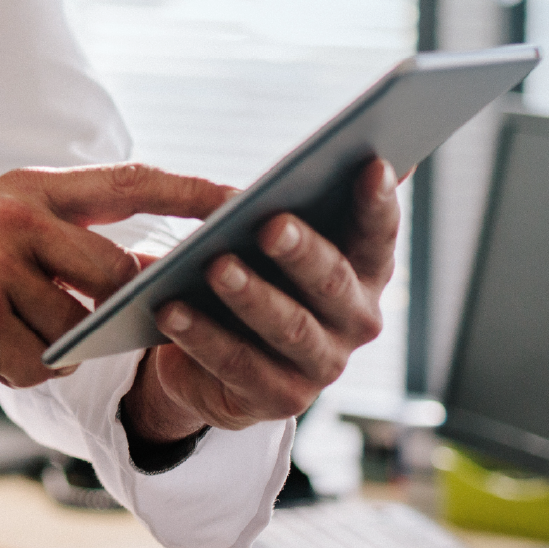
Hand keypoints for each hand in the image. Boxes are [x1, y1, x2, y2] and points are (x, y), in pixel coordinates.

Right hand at [0, 163, 234, 418]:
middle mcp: (17, 217)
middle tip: (65, 319)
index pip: (130, 181)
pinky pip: (39, 363)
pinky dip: (20, 370)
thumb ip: (60, 241)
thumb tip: (139, 271)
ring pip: (75, 327)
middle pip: (112, 272)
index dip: (192, 190)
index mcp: (25, 188)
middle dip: (105, 309)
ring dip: (48, 345)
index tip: (244, 200)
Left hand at [121, 158, 398, 444]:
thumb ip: (305, 200)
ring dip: (250, 295)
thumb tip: (339, 148)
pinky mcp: (280, 399)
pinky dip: (202, 335)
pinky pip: (237, 364)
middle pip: (331, 282)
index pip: (379, 234)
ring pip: (288, 327)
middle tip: (268, 223)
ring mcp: (321, 365)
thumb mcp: (277, 236)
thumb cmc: (257, 272)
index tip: (370, 162)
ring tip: (214, 265)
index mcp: (364, 271)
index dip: (377, 202)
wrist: (217, 354)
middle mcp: (356, 321)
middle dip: (301, 251)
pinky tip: (170, 308)